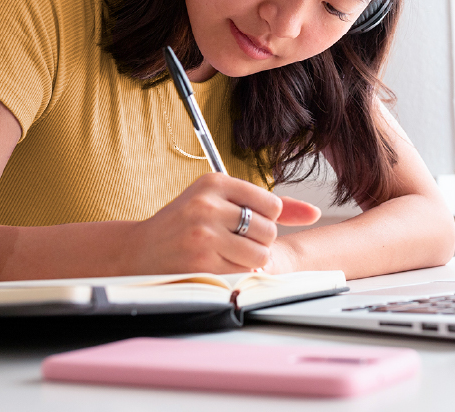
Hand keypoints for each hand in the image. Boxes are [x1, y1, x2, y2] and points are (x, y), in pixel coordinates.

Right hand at [123, 173, 318, 273]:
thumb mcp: (220, 201)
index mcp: (214, 182)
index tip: (244, 222)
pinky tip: (216, 264)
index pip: (271, 203)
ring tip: (227, 254)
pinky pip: (242, 272)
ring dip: (250, 260)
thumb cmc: (185, 224)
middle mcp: (208, 204)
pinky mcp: (202, 263)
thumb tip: (315, 212)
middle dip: (258, 241)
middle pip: (268, 230)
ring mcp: (204, 234)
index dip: (265, 219)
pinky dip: (236, 273)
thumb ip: (269, 206)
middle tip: (233, 240)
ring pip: (259, 254)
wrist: (139, 250)